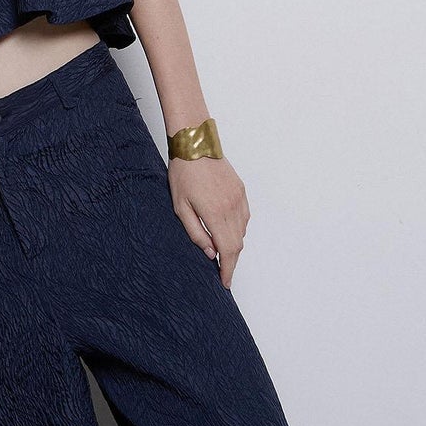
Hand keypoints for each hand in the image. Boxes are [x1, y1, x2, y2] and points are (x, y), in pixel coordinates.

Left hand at [168, 154, 249, 288]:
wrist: (195, 144)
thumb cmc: (183, 173)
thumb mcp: (180, 206)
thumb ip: (195, 232)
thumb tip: (210, 253)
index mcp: (215, 213)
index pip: (227, 250)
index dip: (228, 269)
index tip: (226, 282)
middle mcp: (232, 207)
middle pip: (237, 244)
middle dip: (231, 261)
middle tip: (223, 273)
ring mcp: (239, 198)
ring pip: (242, 231)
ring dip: (234, 244)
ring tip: (221, 252)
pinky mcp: (241, 190)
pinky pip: (245, 217)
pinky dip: (238, 229)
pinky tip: (227, 230)